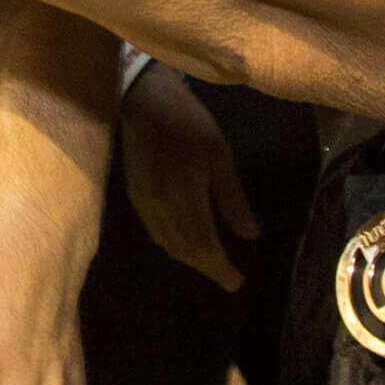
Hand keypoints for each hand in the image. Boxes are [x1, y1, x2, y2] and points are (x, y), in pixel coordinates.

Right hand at [121, 66, 257, 292]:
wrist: (145, 102)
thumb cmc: (190, 123)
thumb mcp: (220, 157)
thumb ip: (233, 200)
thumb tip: (250, 235)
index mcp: (184, 199)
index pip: (204, 247)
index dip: (220, 269)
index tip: (238, 282)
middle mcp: (161, 210)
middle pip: (185, 252)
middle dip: (207, 267)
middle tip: (228, 276)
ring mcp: (144, 206)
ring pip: (168, 245)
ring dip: (190, 259)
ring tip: (211, 261)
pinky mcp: (135, 199)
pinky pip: (155, 233)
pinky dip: (173, 245)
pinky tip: (185, 241)